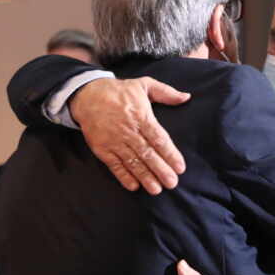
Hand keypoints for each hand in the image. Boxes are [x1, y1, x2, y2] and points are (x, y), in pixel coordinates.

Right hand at [69, 77, 189, 194]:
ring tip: (156, 189)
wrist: (87, 95)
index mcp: (141, 116)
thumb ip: (166, 92)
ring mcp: (114, 141)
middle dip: (161, 170)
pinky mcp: (102, 149)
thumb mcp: (144, 84)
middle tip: (172, 183)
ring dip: (145, 176)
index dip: (170, 154)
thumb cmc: (119, 91)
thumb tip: (186, 97)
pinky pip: (114, 165)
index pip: (159, 139)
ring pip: (132, 162)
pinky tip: (133, 186)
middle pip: (147, 153)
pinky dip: (123, 176)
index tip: (180, 167)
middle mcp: (128, 131)